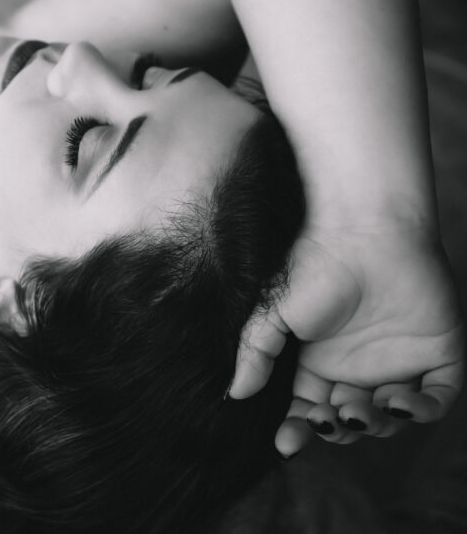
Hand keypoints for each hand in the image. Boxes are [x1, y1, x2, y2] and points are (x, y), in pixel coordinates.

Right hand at [229, 220, 463, 455]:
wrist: (362, 232)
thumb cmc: (312, 266)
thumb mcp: (270, 313)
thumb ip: (255, 354)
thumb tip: (235, 394)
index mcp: (319, 361)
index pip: (309, 408)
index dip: (299, 429)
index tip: (286, 442)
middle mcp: (358, 367)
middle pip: (349, 420)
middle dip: (337, 429)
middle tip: (326, 417)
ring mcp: (398, 362)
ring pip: (390, 418)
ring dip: (373, 425)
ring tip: (356, 408)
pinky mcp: (438, 355)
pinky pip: (436, 400)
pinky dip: (421, 412)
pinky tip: (397, 402)